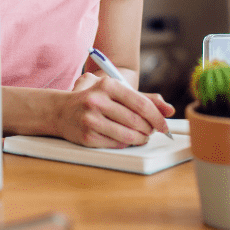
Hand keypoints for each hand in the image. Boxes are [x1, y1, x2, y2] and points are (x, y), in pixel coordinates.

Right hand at [56, 73, 174, 147]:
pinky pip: (116, 144)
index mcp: (108, 85)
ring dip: (140, 139)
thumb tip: (168, 109)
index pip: (141, 104)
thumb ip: (143, 97)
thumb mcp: (115, 90)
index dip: (157, 117)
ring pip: (128, 136)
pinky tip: (126, 139)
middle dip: (149, 130)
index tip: (164, 126)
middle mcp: (97, 101)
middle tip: (151, 131)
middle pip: (136, 121)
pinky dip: (126, 144)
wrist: (60, 110)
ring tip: (142, 137)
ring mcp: (91, 120)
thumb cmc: (93, 98)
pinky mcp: (87, 136)